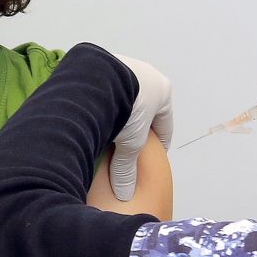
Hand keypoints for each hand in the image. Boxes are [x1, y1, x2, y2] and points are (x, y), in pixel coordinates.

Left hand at [109, 54, 172, 200]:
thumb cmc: (124, 109)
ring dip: (118, 112)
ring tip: (107, 131)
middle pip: (144, 109)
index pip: (165, 124)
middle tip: (128, 145)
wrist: (97, 77)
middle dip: (137, 127)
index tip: (153, 158)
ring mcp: (125, 65)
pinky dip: (102, 101)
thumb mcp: (130, 143)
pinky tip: (92, 114)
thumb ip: (128, 167)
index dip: (159, 145)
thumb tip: (125, 194)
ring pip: (124, 97)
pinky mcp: (102, 63)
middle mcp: (147, 75)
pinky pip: (105, 88)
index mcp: (162, 91)